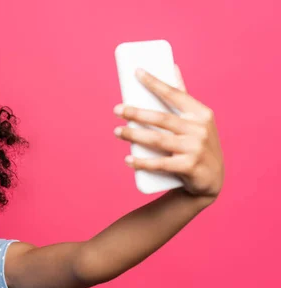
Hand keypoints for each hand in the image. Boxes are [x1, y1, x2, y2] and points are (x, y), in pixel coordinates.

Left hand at [113, 65, 224, 199]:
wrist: (211, 180)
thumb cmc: (198, 145)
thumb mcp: (197, 120)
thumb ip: (183, 97)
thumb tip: (172, 66)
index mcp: (201, 113)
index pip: (175, 94)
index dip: (155, 82)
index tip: (137, 72)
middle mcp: (200, 129)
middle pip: (161, 118)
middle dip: (137, 113)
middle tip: (117, 109)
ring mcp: (195, 149)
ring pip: (158, 140)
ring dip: (134, 135)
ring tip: (117, 132)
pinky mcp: (189, 167)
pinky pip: (160, 164)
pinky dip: (142, 162)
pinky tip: (128, 160)